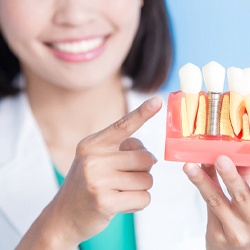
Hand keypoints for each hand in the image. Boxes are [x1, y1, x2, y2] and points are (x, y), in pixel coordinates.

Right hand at [17, 96, 161, 248]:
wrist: (63, 216)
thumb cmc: (87, 184)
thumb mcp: (97, 160)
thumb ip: (123, 151)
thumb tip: (152, 157)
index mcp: (92, 145)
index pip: (122, 126)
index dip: (142, 113)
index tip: (158, 100)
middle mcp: (93, 159)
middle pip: (145, 158)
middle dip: (144, 169)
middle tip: (128, 177)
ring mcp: (97, 181)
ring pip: (147, 179)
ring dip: (140, 187)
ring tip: (120, 191)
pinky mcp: (105, 203)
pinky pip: (144, 198)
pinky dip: (138, 202)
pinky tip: (121, 204)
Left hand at [183, 156, 249, 249]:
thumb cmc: (244, 227)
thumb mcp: (247, 206)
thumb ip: (240, 183)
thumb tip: (227, 157)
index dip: (244, 170)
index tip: (239, 154)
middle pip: (242, 196)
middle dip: (230, 176)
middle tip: (220, 159)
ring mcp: (235, 232)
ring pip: (216, 201)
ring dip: (202, 180)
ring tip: (190, 166)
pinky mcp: (218, 236)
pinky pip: (208, 206)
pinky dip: (201, 186)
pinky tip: (193, 172)